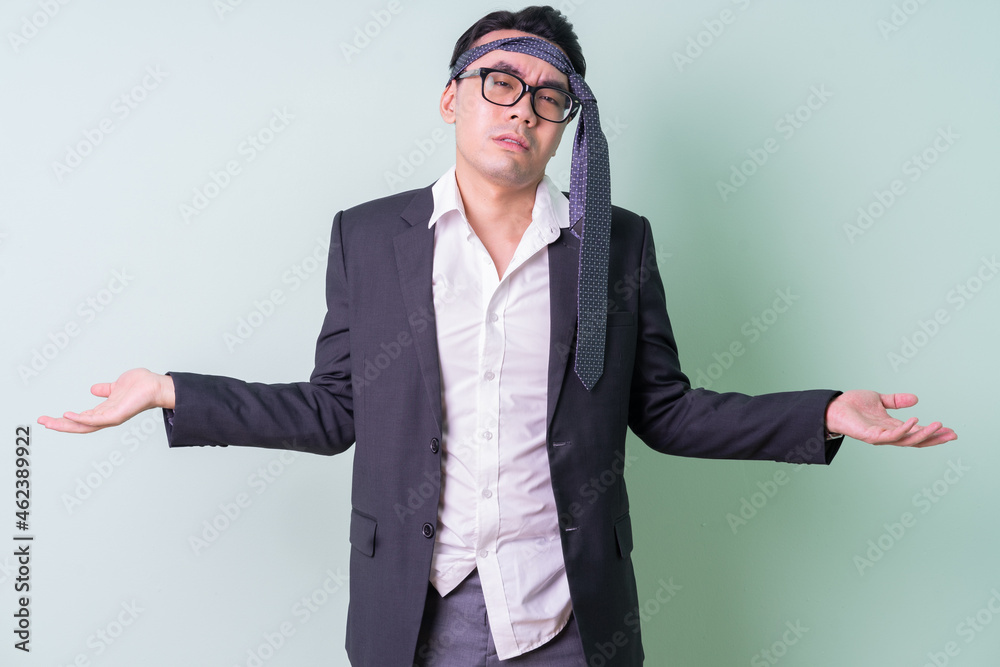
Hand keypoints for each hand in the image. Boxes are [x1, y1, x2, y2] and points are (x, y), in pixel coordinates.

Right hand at [37, 368, 174, 433]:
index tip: (48, 418)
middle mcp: (106, 417)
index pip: (80, 419)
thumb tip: (94, 390)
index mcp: (104, 411)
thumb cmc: (140, 387)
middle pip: (78, 425)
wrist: (155, 385)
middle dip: (59, 425)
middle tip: (41, 422)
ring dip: (65, 424)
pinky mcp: (117, 415)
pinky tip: (70, 416)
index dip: (64, 420)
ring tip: (49, 422)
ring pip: (83, 425)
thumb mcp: (116, 387)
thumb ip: (105, 390)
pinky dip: (82, 419)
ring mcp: (111, 417)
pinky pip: (96, 419)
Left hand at [825, 390, 956, 447]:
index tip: (950, 431)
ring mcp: (880, 437)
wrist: (833, 407)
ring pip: (907, 440)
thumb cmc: (852, 405)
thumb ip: (896, 401)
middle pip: (916, 440)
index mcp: (892, 427)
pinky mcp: (871, 436)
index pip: (917, 432)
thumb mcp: (879, 400)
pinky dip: (904, 429)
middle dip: (935, 438)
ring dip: (924, 434)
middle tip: (953, 435)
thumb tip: (916, 399)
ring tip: (938, 425)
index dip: (933, 432)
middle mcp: (888, 434)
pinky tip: (914, 421)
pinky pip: (891, 435)